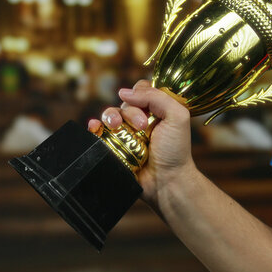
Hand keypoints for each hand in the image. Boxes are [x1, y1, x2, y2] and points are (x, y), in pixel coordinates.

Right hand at [87, 80, 195, 206]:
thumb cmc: (175, 151)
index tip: (147, 109)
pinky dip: (94, 126)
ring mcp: (126, 133)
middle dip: (131, 111)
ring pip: (110, 114)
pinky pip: (98, 131)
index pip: (141, 90)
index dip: (140, 94)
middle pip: (125, 102)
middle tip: (142, 127)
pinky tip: (94, 126)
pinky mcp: (114, 146)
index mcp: (157, 110)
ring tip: (117, 127)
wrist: (165, 181)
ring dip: (111, 116)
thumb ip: (157, 97)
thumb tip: (125, 92)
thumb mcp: (177, 116)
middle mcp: (140, 120)